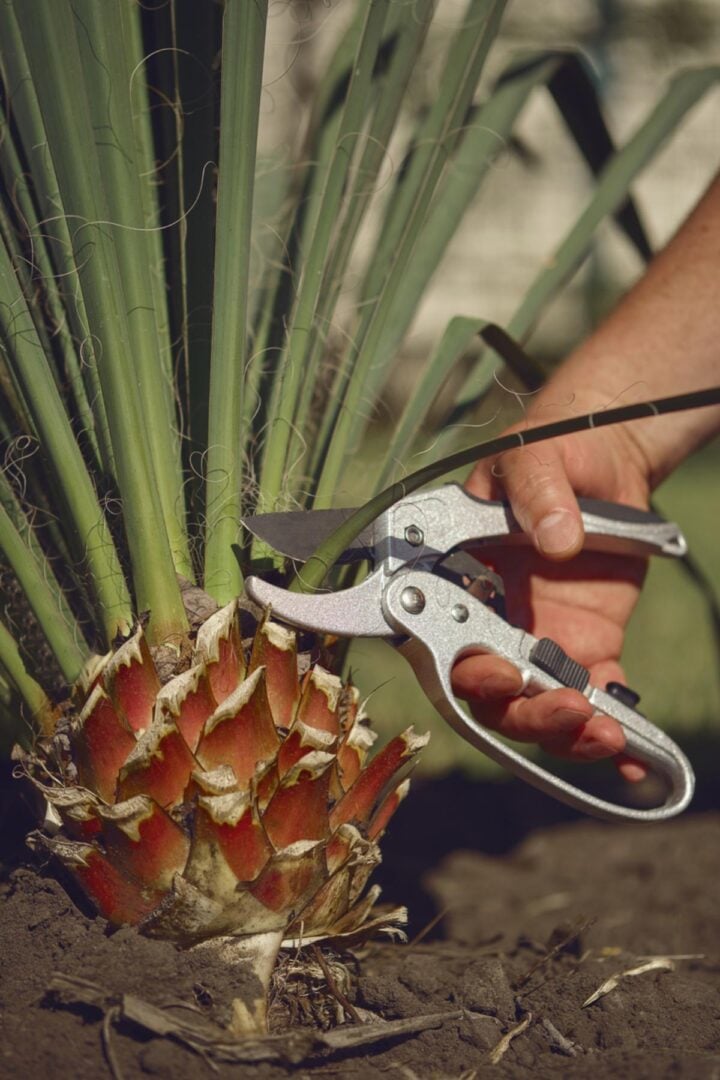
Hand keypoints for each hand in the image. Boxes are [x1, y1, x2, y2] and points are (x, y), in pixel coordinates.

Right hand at [454, 418, 652, 781]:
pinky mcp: (587, 643)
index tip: (500, 677)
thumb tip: (556, 540)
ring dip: (566, 733)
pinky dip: (615, 734)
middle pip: (490, 694)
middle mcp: (493, 620)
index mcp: (461, 580)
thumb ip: (537, 492)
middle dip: (524, 714)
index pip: (444, 641)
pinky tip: (639, 757)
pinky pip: (595, 697)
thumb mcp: (536, 457)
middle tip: (567, 707)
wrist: (604, 457)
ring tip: (609, 735)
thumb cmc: (551, 448)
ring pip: (537, 707)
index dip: (465, 672)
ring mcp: (540, 636)